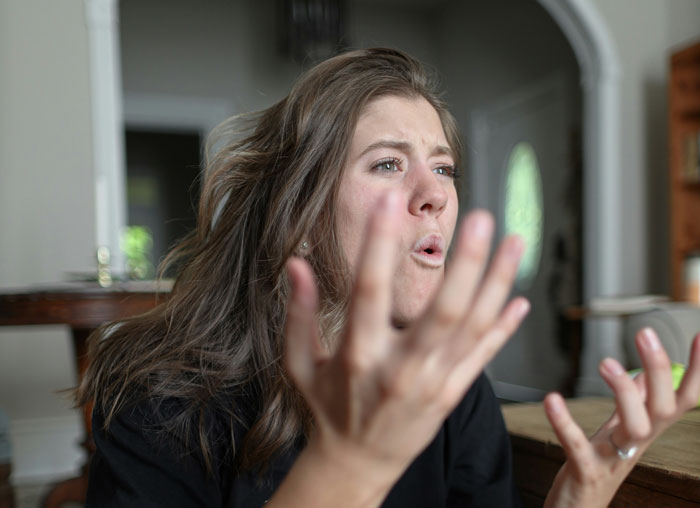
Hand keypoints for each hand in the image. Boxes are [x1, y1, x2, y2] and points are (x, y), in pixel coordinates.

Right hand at [283, 192, 528, 497]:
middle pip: (442, 313)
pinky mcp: (452, 393)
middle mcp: (401, 369)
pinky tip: (521, 298)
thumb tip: (296, 264)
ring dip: (498, 283)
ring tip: (516, 241)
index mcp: (358, 357)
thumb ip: (299, 313)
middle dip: (466, 264)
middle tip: (481, 219)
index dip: (377, 245)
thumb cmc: (327, 407)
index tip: (387, 201)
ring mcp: (433, 383)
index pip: (368, 293)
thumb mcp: (300, 364)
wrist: (358, 462)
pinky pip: (483, 356)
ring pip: (474, 329)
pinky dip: (504, 327)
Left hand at [543, 328, 699, 507]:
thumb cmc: (596, 468)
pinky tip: (552, 399)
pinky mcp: (585, 471)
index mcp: (645, 430)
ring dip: (623, 393)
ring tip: (607, 361)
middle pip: (662, 407)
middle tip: (645, 333)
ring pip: (634, 427)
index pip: (682, 399)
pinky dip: (565, 423)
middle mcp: (636, 444)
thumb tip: (643, 373)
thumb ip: (631, 404)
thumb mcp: (617, 433)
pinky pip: (578, 446)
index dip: (697, 371)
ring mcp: (613, 459)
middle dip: (660, 370)